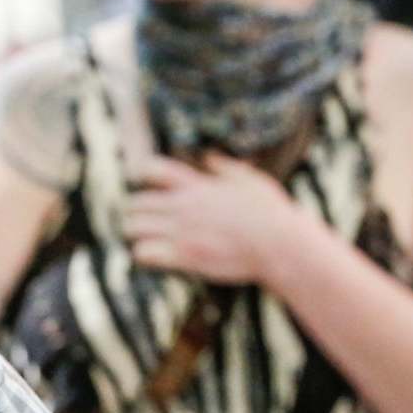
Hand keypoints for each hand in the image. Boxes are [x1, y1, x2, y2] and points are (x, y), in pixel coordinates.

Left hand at [124, 153, 300, 285]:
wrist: (280, 246)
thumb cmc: (271, 214)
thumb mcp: (252, 180)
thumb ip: (226, 168)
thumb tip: (209, 156)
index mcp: (197, 186)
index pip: (154, 169)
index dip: (142, 174)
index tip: (143, 181)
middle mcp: (184, 206)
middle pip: (135, 203)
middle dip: (135, 212)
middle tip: (143, 220)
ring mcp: (181, 232)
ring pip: (133, 228)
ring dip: (136, 233)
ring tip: (144, 239)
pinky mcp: (183, 256)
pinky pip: (143, 253)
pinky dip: (143, 254)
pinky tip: (152, 256)